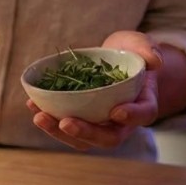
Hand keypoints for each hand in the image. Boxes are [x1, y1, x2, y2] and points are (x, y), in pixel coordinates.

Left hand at [28, 31, 161, 150]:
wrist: (115, 59)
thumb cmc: (130, 53)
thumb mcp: (141, 45)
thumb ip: (148, 49)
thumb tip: (154, 61)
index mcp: (143, 104)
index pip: (143, 114)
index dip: (131, 116)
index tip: (116, 112)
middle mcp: (122, 121)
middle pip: (108, 137)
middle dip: (86, 133)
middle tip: (65, 123)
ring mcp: (100, 123)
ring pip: (83, 139)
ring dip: (58, 132)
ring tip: (39, 116)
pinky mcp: (80, 119)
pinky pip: (65, 126)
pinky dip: (48, 119)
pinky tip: (32, 104)